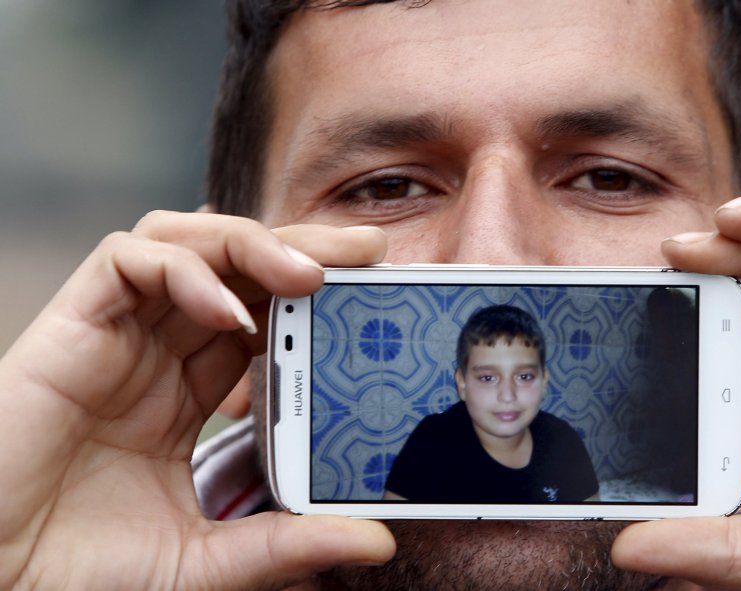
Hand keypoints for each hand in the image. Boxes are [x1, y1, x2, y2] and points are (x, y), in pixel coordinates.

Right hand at [0, 212, 395, 589]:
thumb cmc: (81, 571)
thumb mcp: (207, 559)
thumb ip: (287, 545)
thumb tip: (378, 543)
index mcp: (189, 393)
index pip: (265, 320)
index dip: (317, 302)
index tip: (375, 300)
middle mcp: (157, 353)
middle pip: (238, 268)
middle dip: (304, 250)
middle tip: (369, 253)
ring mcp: (116, 336)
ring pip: (188, 243)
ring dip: (253, 245)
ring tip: (311, 273)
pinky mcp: (71, 326)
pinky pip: (129, 262)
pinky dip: (185, 269)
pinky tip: (230, 311)